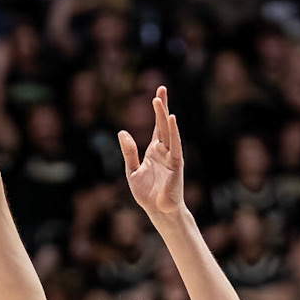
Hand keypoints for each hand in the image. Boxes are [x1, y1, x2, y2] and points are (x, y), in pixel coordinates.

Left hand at [119, 85, 184, 223]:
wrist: (158, 211)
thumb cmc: (147, 194)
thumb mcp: (132, 171)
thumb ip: (129, 152)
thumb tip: (122, 132)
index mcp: (155, 151)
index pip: (157, 126)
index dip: (157, 110)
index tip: (157, 93)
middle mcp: (165, 150)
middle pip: (164, 124)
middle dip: (162, 106)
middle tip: (161, 88)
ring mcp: (172, 156)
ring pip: (168, 131)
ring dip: (164, 115)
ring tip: (160, 98)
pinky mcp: (177, 164)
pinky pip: (175, 144)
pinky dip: (174, 132)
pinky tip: (171, 119)